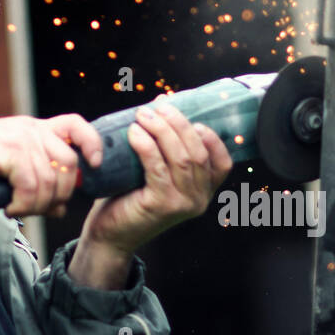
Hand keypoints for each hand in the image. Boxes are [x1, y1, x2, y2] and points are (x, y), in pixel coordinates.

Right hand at [0, 115, 102, 218]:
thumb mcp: (10, 167)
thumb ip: (37, 181)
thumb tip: (61, 208)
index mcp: (35, 128)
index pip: (76, 126)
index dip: (92, 144)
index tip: (94, 164)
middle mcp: (32, 129)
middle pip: (70, 164)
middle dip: (61, 194)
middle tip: (38, 208)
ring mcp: (23, 138)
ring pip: (51, 180)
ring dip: (38, 204)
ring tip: (18, 209)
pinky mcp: (11, 151)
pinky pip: (31, 186)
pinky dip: (24, 204)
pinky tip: (10, 208)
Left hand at [79, 97, 232, 257]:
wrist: (111, 232)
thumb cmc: (131, 197)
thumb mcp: (157, 169)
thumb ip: (166, 143)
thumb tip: (163, 102)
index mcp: (204, 191)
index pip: (223, 162)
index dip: (210, 136)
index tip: (190, 117)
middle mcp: (199, 199)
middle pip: (199, 153)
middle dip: (180, 125)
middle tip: (159, 108)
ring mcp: (183, 204)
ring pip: (181, 158)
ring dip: (162, 131)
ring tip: (144, 115)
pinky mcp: (162, 205)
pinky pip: (157, 167)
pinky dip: (146, 145)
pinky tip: (134, 133)